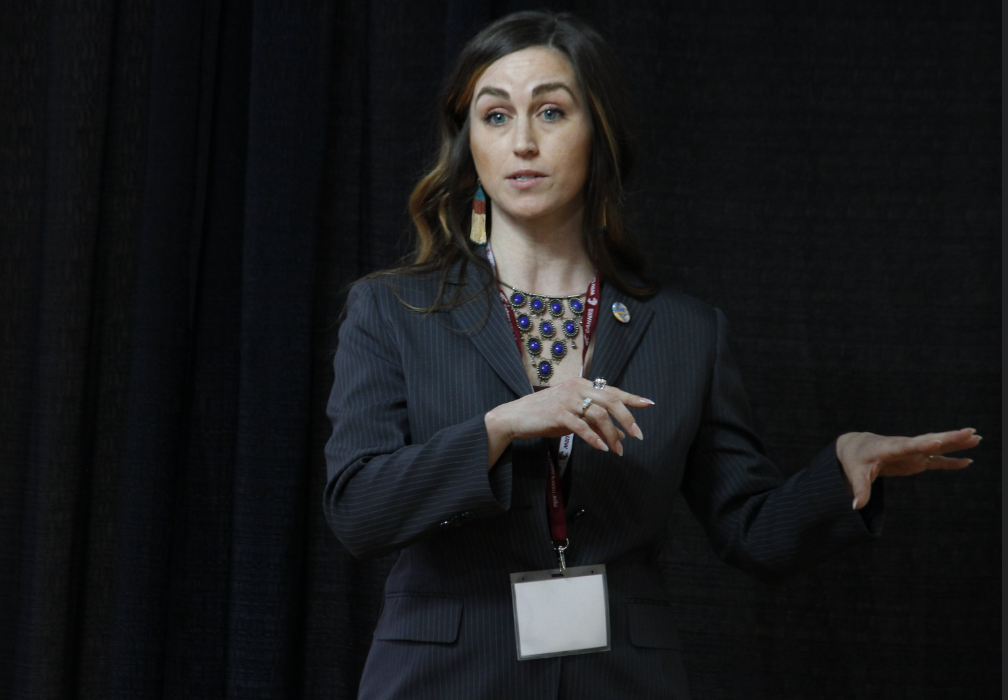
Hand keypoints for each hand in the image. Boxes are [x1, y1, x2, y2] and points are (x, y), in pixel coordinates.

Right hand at [484, 378, 652, 467]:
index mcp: (581, 385)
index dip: (631, 397)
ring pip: (599, 415)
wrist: (515, 417)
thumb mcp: (573, 417)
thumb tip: (620, 435)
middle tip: (638, 435)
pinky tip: (602, 448)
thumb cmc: (544, 416)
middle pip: (610, 400)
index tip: (648, 404)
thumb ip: (594, 421)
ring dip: (612, 435)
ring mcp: (567, 400)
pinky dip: (594, 438)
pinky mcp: (557, 414)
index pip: (611, 390)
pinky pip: (581, 427)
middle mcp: (576, 388)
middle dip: (627, 419)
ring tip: (618, 450)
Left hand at [836, 428, 979, 509]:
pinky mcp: (916, 460)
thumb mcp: (855, 474)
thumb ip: (859, 489)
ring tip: (977, 437)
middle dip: (949, 437)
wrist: (856, 446)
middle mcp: (904, 447)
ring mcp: (912, 453)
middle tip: (970, 432)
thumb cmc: (855, 459)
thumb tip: (856, 507)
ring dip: (956, 442)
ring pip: (937, 447)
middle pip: (928, 441)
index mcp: (888, 448)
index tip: (937, 442)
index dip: (921, 445)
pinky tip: (968, 460)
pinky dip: (951, 460)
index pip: (906, 446)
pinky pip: (936, 460)